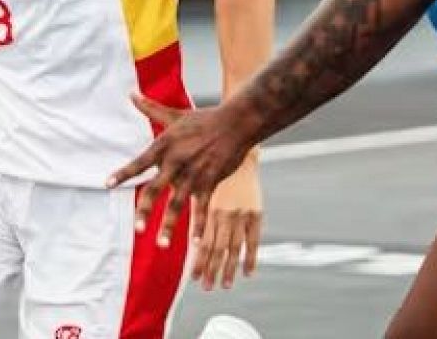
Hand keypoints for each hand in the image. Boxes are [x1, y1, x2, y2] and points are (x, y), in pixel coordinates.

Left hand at [107, 93, 256, 251]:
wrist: (235, 123)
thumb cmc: (203, 119)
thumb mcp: (175, 114)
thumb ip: (151, 108)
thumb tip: (131, 94)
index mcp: (164, 146)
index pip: (139, 162)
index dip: (123, 173)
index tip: (107, 184)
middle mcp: (176, 162)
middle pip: (156, 189)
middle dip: (146, 210)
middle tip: (137, 229)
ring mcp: (193, 174)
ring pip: (178, 203)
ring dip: (169, 225)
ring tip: (159, 244)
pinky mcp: (210, 182)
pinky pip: (202, 208)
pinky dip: (198, 226)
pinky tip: (194, 243)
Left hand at [191, 156, 260, 289]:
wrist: (239, 150)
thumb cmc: (213, 167)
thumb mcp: (199, 184)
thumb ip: (191, 206)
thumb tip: (179, 226)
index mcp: (209, 207)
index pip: (202, 242)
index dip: (198, 261)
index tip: (193, 277)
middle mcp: (225, 213)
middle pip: (217, 248)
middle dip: (211, 269)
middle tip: (206, 287)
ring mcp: (242, 214)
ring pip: (234, 247)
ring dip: (229, 268)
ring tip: (224, 285)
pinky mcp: (256, 213)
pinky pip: (254, 240)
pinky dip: (251, 257)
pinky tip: (247, 272)